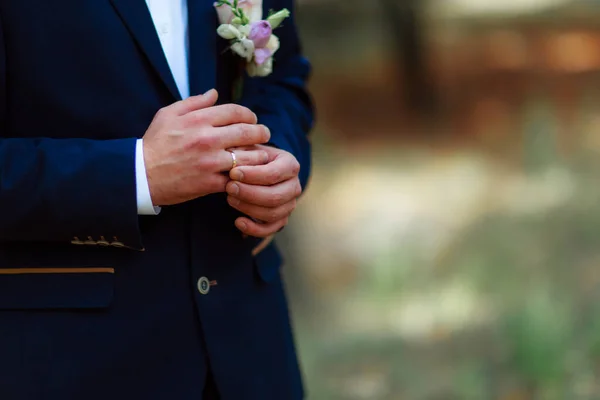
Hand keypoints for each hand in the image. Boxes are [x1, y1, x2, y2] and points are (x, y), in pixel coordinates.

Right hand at [143, 89, 270, 205]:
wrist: (141, 175)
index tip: (253, 120)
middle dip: (261, 133)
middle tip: (265, 135)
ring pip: (248, 156)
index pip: (236, 112)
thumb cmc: (154, 143)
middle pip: (247, 132)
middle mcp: (207, 139)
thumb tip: (215, 93)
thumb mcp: (167, 115)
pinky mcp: (210, 182)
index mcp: (198, 120)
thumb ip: (194, 102)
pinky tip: (248, 174)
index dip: (249, 115)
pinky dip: (245, 176)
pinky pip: (237, 178)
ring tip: (261, 155)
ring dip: (258, 155)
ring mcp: (210, 162)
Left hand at [225, 145, 301, 237]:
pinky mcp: (281, 219)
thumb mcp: (249, 149)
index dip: (253, 175)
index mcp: (290, 165)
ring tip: (229, 199)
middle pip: (275, 196)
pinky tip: (237, 222)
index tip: (233, 173)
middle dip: (249, 193)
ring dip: (248, 208)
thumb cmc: (251, 158)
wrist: (257, 170)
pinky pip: (270, 229)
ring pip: (272, 213)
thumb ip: (243, 152)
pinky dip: (254, 229)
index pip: (274, 174)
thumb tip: (232, 157)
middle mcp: (294, 186)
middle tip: (229, 187)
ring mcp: (289, 204)